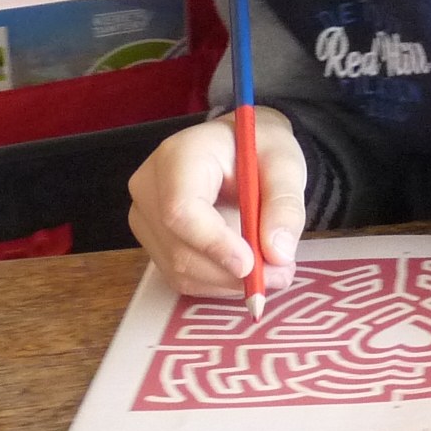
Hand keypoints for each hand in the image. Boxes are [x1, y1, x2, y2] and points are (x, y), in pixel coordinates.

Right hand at [127, 112, 306, 300]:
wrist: (238, 148)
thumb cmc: (258, 149)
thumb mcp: (285, 165)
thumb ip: (285, 205)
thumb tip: (278, 253)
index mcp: (178, 157)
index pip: (181, 210)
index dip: (214, 243)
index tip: (251, 265)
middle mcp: (150, 188)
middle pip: (179, 249)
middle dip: (231, 273)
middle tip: (280, 274)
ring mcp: (146, 217)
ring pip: (180, 270)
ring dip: (228, 282)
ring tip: (271, 269)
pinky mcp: (153, 241)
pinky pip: (182, 276)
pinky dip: (219, 283)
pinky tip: (247, 268)